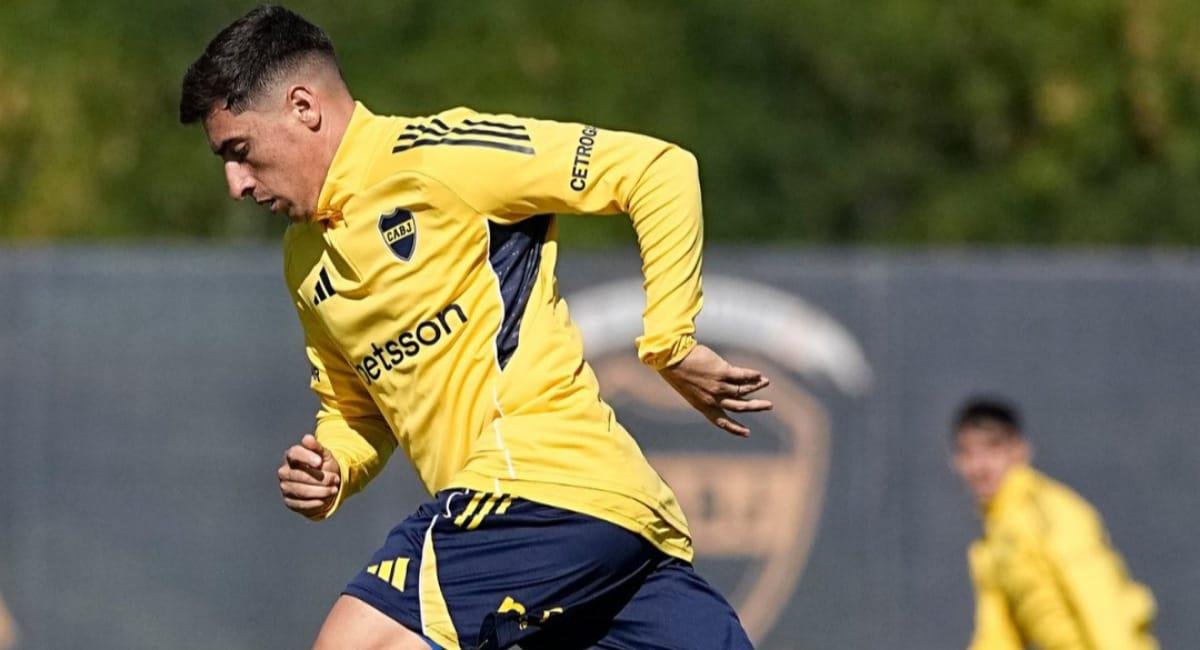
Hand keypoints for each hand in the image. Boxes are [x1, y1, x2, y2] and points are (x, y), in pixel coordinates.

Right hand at [277, 434, 340, 517]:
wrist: (325, 483)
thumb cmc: (323, 466)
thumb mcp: (324, 455)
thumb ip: (316, 447)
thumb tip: (307, 438)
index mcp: (291, 456)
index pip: (294, 454)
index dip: (306, 457)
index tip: (320, 462)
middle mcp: (284, 471)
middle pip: (299, 475)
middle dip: (320, 479)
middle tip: (336, 479)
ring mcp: (285, 487)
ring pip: (300, 491)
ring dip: (320, 492)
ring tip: (334, 490)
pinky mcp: (289, 501)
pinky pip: (300, 504)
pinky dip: (314, 503)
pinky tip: (324, 500)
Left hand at [658, 344, 772, 436]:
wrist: (671, 357)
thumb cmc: (678, 371)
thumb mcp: (691, 388)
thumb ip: (707, 393)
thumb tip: (724, 390)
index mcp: (703, 406)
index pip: (722, 421)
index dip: (735, 428)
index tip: (747, 433)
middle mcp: (713, 398)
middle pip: (740, 406)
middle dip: (756, 407)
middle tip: (769, 405)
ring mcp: (719, 386)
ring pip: (743, 390)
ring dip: (756, 386)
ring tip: (765, 382)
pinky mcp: (722, 371)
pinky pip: (741, 375)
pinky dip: (752, 375)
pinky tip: (759, 374)